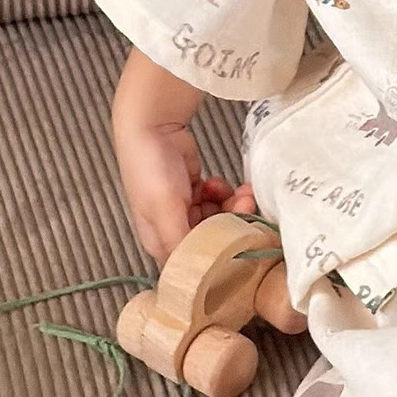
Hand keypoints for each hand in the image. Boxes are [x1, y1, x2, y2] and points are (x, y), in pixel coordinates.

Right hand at [114, 120, 243, 264]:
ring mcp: (185, 208)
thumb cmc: (151, 170)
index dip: (221, 252)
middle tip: (246, 204)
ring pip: (219, 217)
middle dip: (232, 222)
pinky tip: (219, 182)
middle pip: (212, 237)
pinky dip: (225, 192)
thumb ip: (181, 241)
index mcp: (160, 242)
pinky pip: (218, 199)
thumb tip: (196, 272)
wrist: (153, 125)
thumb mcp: (165, 210)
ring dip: (233, 205)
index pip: (195, 261)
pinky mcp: (196, 189)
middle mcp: (173, 228)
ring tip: (240, 191)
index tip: (241, 237)